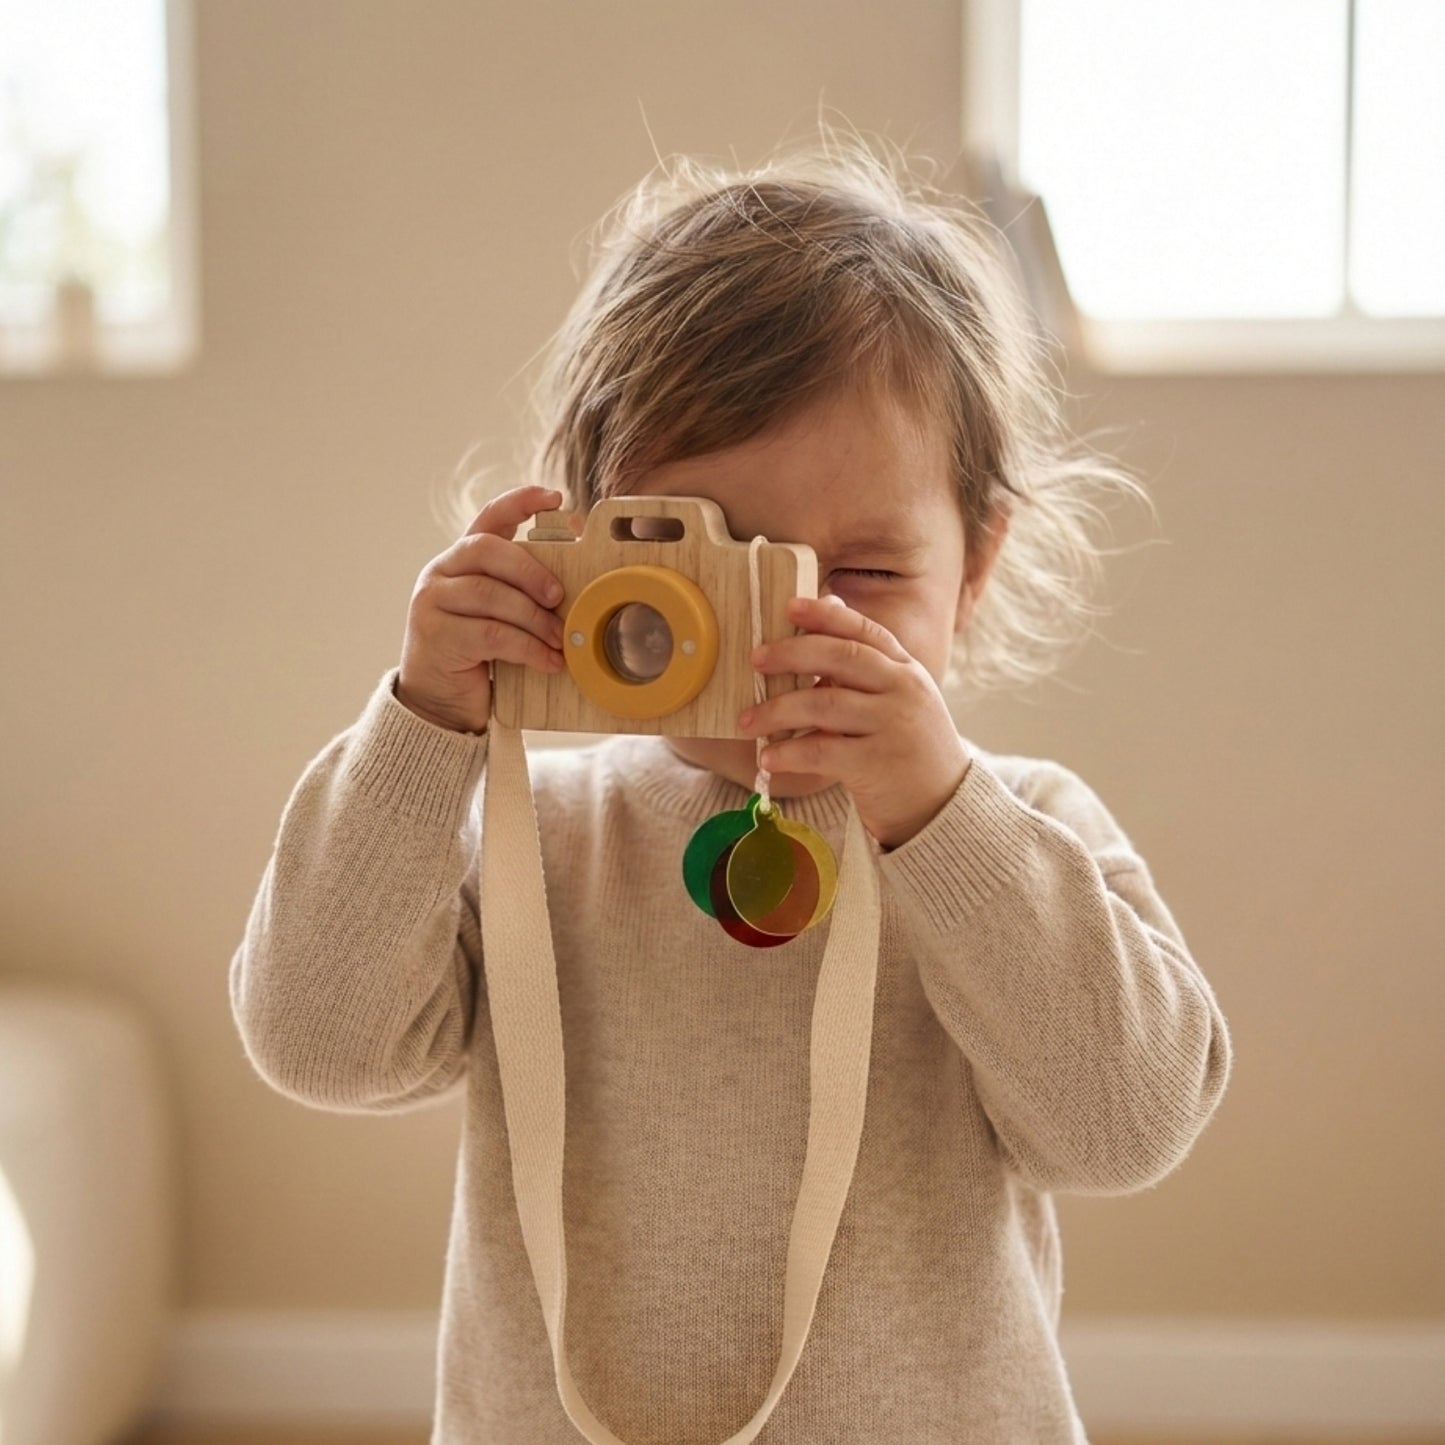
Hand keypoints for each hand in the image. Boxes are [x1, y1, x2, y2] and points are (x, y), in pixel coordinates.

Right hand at [396, 485, 567, 732]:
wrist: (441, 703)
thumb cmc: (480, 655)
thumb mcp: (503, 615)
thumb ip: (522, 592)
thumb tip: (576, 577)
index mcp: (462, 559)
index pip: (489, 517)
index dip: (520, 502)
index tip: (554, 497)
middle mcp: (441, 572)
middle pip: (488, 551)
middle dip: (532, 571)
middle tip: (560, 597)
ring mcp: (432, 601)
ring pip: (492, 594)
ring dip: (535, 618)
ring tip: (560, 639)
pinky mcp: (435, 634)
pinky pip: (492, 634)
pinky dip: (527, 647)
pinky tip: (548, 660)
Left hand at [737, 595, 970, 848]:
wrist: (943, 805)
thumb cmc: (907, 748)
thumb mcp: (898, 699)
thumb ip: (867, 664)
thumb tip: (828, 606)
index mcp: (906, 670)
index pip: (864, 631)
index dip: (826, 615)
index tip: (790, 606)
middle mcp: (903, 690)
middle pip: (841, 658)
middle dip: (792, 654)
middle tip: (756, 660)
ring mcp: (892, 726)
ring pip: (823, 704)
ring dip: (777, 710)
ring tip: (747, 721)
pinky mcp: (877, 764)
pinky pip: (821, 751)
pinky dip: (789, 753)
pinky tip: (768, 758)